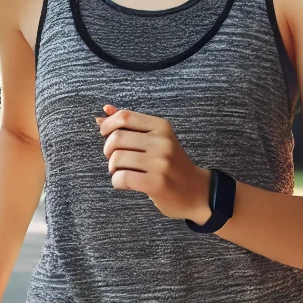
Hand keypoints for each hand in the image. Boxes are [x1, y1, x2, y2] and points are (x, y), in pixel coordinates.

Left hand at [95, 104, 210, 221]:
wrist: (198, 192)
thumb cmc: (172, 164)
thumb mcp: (157, 139)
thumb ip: (132, 124)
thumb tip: (105, 110)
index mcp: (162, 127)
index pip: (125, 116)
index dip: (108, 125)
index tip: (105, 134)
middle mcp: (162, 142)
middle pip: (117, 138)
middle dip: (108, 150)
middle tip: (115, 159)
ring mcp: (160, 163)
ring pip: (117, 158)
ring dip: (112, 168)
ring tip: (120, 172)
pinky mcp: (157, 183)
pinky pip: (122, 177)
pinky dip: (117, 181)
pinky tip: (124, 183)